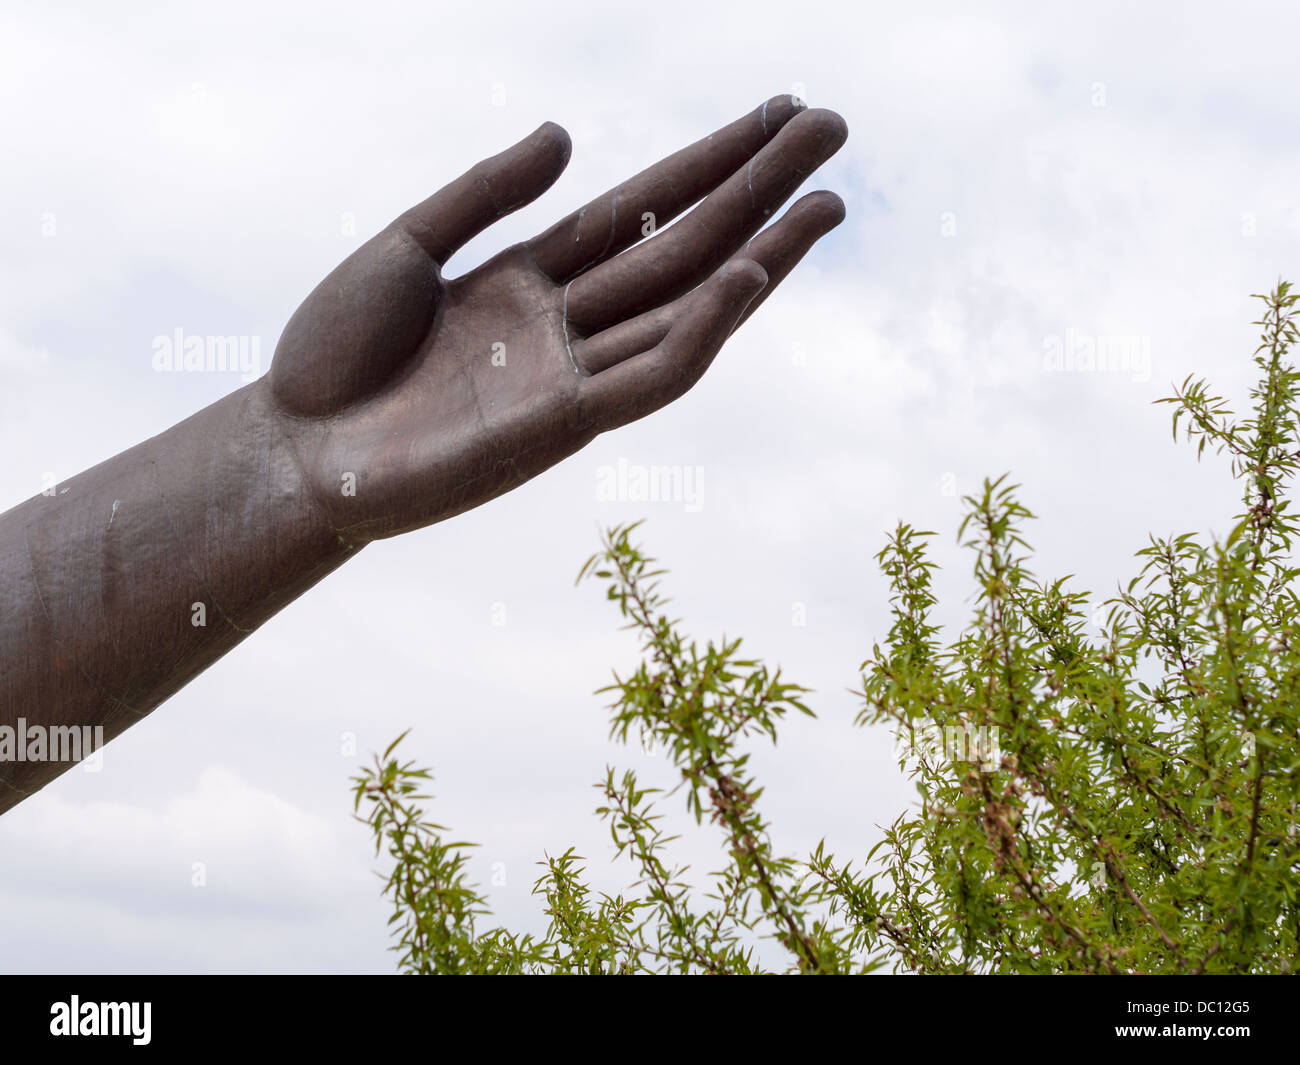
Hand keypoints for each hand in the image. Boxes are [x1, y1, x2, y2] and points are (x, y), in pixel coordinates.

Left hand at [269, 96, 847, 541]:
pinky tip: (748, 276)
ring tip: (826, 203)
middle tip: (834, 132)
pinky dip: (703, 330)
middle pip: (681, 244)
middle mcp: (566, 321)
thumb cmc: (332, 352)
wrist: (295, 450)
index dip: (709, 159)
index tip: (775, 113)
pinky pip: (651, 376)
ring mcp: (571, 372)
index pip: (641, 206)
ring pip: (687, 305)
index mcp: (531, 274)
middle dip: (758, 188)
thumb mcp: (406, 245)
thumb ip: (487, 191)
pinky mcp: (562, 425)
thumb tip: (570, 134)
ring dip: (761, 255)